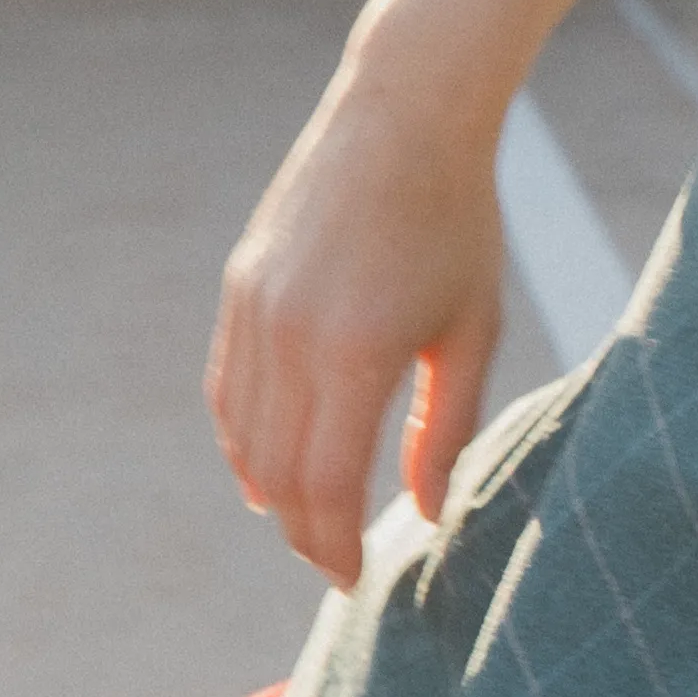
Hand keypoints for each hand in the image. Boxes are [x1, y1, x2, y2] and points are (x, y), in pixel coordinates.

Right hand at [206, 79, 508, 586]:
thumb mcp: (470, 330)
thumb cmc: (458, 224)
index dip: (335, 545)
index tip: (354, 579)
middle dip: (303, 531)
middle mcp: (290, 335)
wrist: (404, 117)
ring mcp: (254, 308)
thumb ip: (445, 428)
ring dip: (270, 491)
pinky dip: (241, 439)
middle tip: (334, 563)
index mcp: (354, 352)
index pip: (325, 485)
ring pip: (244, 435)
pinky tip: (266, 469)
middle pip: (278, 473)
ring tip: (305, 524)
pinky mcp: (240, 287)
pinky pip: (227, 387)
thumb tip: (423, 512)